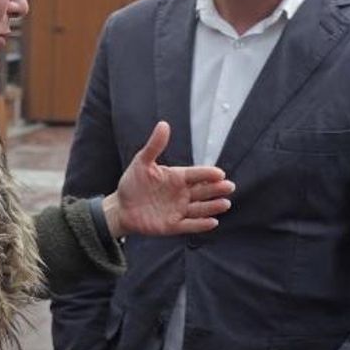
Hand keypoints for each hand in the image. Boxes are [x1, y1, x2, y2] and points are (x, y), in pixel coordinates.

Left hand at [103, 121, 233, 238]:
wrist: (121, 207)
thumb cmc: (133, 183)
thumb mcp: (141, 162)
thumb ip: (155, 146)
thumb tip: (164, 124)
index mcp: (177, 177)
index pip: (196, 174)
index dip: (207, 174)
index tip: (219, 173)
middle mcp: (182, 193)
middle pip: (202, 191)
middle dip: (216, 189)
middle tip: (229, 186)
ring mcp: (178, 210)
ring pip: (199, 208)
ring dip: (212, 206)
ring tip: (225, 203)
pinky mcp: (173, 225)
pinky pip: (189, 225)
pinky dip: (200, 224)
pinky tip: (213, 222)